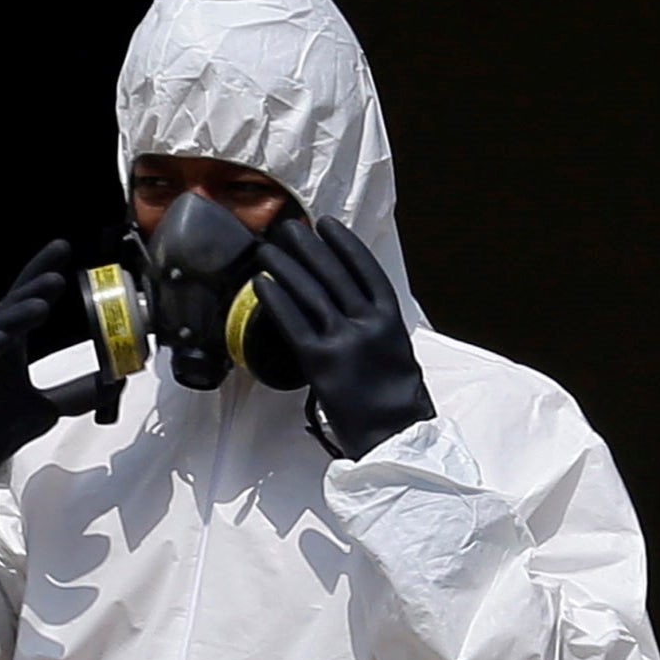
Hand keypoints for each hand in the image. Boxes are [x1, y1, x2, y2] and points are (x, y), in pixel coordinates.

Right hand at [0, 242, 86, 485]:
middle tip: (56, 272)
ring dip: (15, 315)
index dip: (41, 274)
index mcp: (7, 348)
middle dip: (31, 287)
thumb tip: (116, 382)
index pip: (26, 302)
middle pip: (9, 309)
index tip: (63, 250)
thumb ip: (78, 393)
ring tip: (40, 302)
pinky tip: (2, 339)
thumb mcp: (46, 409)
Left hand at [254, 220, 436, 457]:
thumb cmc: (397, 401)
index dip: (344, 244)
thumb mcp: (395, 352)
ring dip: (285, 266)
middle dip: (307, 246)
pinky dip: (276, 299)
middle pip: (332, 274)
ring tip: (267, 249)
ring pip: (310, 292)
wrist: (394, 434)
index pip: (365, 269)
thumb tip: (352, 310)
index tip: (327, 225)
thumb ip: (375, 328)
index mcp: (390, 319)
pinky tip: (262, 284)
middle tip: (286, 228)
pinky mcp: (319, 360)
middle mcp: (368, 323)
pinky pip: (292, 322)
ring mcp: (343, 340)